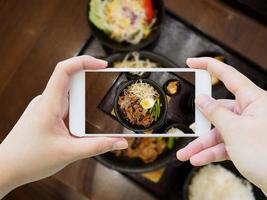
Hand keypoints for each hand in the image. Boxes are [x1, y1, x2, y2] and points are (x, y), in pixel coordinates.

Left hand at [0, 56, 127, 197]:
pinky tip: (71, 135)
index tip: (103, 65)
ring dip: (79, 114)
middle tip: (85, 124)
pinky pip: (65, 109)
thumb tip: (121, 143)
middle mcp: (45, 101)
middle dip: (86, 102)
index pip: (64, 70)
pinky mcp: (45, 115)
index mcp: (48, 104)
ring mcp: (44, 108)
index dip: (84, 61)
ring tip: (72, 137)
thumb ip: (97, 147)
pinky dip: (74, 118)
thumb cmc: (30, 160)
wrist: (6, 169)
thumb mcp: (69, 153)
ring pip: (69, 100)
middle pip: (71, 85)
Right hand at [177, 57, 266, 193]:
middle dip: (201, 124)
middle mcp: (252, 111)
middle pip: (219, 110)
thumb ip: (215, 113)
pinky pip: (224, 144)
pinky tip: (198, 159)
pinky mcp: (246, 143)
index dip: (208, 66)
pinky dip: (211, 152)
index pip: (228, 75)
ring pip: (219, 131)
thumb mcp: (234, 130)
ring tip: (186, 154)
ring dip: (202, 144)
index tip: (191, 62)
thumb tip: (201, 100)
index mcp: (254, 100)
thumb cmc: (266, 154)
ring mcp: (248, 128)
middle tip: (187, 128)